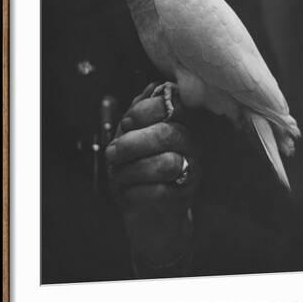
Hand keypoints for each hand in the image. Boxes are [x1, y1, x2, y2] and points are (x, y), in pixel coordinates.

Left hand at [105, 83, 200, 268]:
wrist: (146, 214)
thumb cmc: (137, 169)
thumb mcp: (132, 136)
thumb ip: (140, 112)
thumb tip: (152, 87)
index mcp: (178, 123)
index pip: (171, 104)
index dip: (144, 111)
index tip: (126, 123)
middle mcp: (191, 143)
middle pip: (165, 134)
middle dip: (131, 143)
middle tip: (112, 153)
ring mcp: (191, 170)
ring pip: (165, 163)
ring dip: (131, 170)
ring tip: (117, 176)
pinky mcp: (185, 197)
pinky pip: (160, 191)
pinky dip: (135, 192)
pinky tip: (127, 193)